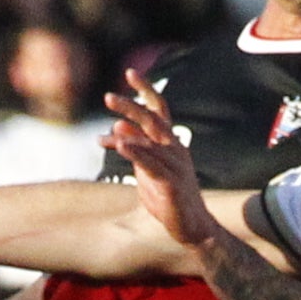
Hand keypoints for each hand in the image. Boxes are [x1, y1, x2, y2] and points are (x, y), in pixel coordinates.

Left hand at [103, 72, 201, 249]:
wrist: (191, 227)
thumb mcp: (146, 168)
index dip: (146, 90)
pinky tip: (120, 145)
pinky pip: (152, 165)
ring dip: (127, 135)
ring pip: (151, 143)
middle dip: (131, 107)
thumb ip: (134, 147)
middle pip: (154, 120)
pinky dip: (136, 153)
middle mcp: (175, 149)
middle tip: (109, 97)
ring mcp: (176, 166)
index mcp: (170, 143)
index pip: (160, 109)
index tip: (130, 72)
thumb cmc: (168, 196)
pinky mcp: (172, 184)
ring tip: (109, 130)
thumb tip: (117, 124)